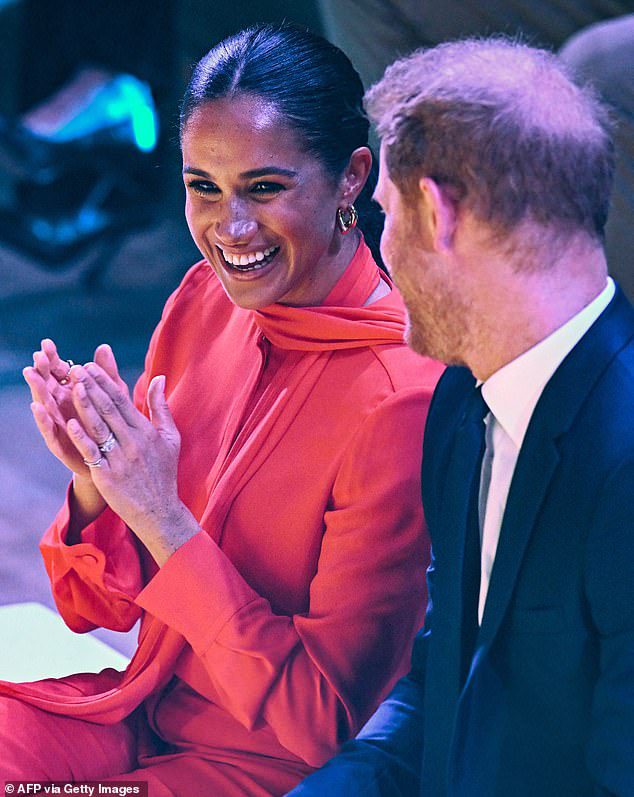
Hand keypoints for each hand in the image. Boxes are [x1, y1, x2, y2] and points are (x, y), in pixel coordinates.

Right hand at [23, 339, 128, 476]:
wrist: (113, 462)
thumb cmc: (111, 424)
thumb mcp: (113, 395)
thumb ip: (106, 373)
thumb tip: (103, 347)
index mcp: (71, 393)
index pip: (58, 372)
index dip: (52, 358)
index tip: (47, 343)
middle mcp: (61, 408)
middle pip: (47, 385)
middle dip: (41, 370)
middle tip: (38, 356)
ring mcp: (59, 425)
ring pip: (44, 405)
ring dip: (37, 390)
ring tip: (31, 374)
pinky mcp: (62, 445)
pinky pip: (50, 432)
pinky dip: (44, 420)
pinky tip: (38, 408)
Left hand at [66, 362, 198, 563]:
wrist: (158, 510)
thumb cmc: (163, 472)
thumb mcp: (170, 438)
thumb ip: (161, 407)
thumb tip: (160, 377)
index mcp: (146, 432)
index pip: (122, 400)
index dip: (105, 382)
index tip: (91, 366)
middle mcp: (133, 443)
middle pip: (108, 409)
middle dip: (91, 387)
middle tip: (76, 369)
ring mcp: (120, 459)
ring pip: (99, 426)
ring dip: (84, 405)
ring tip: (72, 386)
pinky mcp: (107, 476)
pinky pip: (92, 453)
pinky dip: (81, 438)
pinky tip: (70, 423)